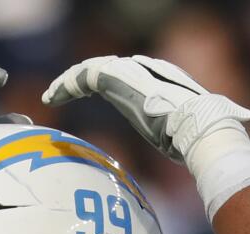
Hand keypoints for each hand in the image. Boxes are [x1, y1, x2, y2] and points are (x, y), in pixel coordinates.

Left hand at [42, 54, 249, 163]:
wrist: (199, 128)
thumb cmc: (193, 140)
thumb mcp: (176, 136)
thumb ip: (169, 134)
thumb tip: (176, 149)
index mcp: (157, 81)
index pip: (122, 75)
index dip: (100, 82)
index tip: (83, 95)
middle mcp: (145, 70)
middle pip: (104, 68)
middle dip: (80, 79)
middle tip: (59, 94)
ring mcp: (133, 71)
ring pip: (92, 69)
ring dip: (69, 82)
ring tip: (51, 96)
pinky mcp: (120, 78)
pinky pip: (86, 76)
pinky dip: (67, 84)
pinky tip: (53, 97)